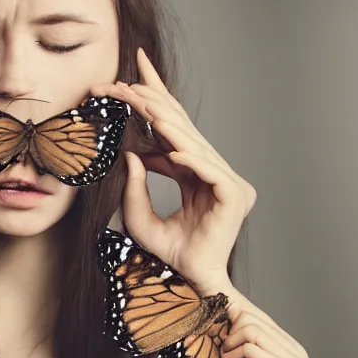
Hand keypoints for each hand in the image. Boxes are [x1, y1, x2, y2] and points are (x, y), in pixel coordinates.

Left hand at [91, 49, 255, 293]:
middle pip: (181, 128)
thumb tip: (131, 155)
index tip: (134, 70)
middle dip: (152, 101)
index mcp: (195, 173)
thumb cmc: (171, 257)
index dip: (155, 99)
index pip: (173, 129)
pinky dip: (190, 160)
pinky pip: (210, 172)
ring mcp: (228, 182)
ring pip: (193, 145)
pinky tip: (171, 150)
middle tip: (124, 79)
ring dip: (166, 124)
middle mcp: (213, 171)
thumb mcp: (140, 220)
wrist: (193, 287)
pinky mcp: (234, 196)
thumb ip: (135, 189)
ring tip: (143, 105)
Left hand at [199, 290, 310, 357]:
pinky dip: (236, 351)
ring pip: (257, 331)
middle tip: (219, 351)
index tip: (220, 333)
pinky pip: (256, 347)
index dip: (239, 323)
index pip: (266, 322)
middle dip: (233, 332)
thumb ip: (246, 340)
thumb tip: (235, 304)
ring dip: (232, 342)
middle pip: (261, 323)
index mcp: (294, 355)